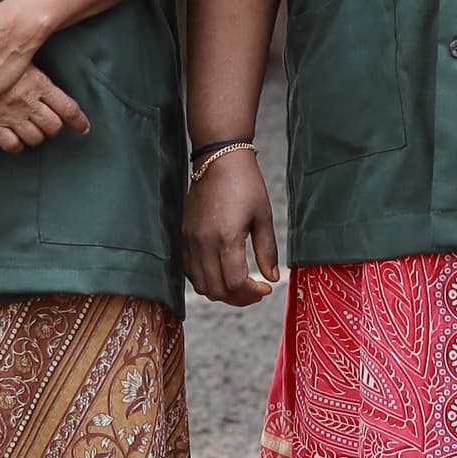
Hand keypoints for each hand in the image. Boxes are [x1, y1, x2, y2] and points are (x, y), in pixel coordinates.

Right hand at [0, 67, 89, 153]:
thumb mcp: (22, 57)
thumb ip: (38, 71)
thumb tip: (51, 71)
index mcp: (38, 84)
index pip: (68, 109)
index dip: (78, 122)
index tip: (83, 128)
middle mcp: (27, 102)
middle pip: (53, 127)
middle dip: (54, 128)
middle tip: (49, 123)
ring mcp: (10, 115)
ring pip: (35, 138)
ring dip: (36, 136)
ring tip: (32, 129)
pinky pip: (12, 144)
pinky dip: (16, 144)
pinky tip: (15, 137)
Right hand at [179, 148, 279, 304]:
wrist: (218, 159)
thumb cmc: (245, 184)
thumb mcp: (262, 216)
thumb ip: (267, 251)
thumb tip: (272, 278)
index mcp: (226, 238)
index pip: (235, 283)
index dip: (252, 293)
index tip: (266, 288)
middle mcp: (204, 243)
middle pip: (216, 290)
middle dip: (238, 298)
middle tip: (255, 292)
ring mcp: (190, 241)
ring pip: (200, 284)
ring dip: (221, 292)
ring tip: (239, 286)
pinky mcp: (183, 236)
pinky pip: (189, 271)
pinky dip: (205, 280)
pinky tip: (221, 273)